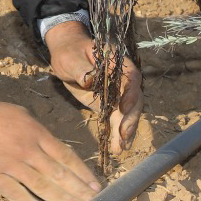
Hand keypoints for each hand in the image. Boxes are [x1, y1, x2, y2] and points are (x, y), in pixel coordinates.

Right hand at [0, 87, 100, 200]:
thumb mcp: (21, 115)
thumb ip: (38, 133)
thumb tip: (54, 150)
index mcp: (35, 133)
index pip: (65, 156)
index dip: (82, 173)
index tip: (96, 187)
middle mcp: (27, 149)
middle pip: (58, 173)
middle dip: (78, 191)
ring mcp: (9, 164)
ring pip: (41, 185)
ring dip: (61, 200)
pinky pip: (15, 193)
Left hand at [45, 21, 142, 155]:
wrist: (66, 56)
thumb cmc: (69, 52)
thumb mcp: (70, 58)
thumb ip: (80, 68)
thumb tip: (88, 81)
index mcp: (117, 62)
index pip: (131, 77)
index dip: (131, 92)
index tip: (123, 107)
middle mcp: (122, 79)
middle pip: (134, 99)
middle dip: (130, 118)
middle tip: (123, 135)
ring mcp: (118, 93)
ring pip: (128, 113)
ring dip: (126, 131)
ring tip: (120, 148)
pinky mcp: (110, 105)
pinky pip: (117, 120)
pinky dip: (118, 133)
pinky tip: (117, 148)